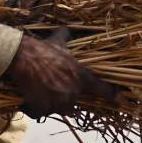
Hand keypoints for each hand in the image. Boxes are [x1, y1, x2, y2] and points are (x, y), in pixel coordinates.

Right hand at [0, 32, 117, 117]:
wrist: (23, 57)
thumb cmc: (42, 49)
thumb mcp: (57, 42)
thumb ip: (65, 37)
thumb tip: (66, 29)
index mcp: (81, 77)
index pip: (102, 88)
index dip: (111, 94)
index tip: (117, 99)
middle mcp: (73, 93)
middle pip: (71, 105)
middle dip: (62, 100)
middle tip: (49, 92)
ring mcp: (58, 102)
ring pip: (54, 110)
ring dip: (46, 105)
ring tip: (36, 94)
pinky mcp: (42, 108)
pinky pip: (39, 114)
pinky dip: (32, 108)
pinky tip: (26, 100)